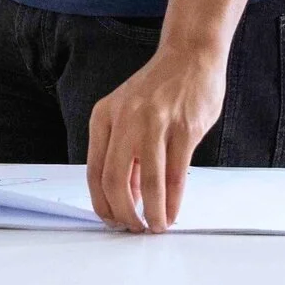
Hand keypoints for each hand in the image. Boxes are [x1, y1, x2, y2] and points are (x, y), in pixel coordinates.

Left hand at [87, 41, 223, 232]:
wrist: (190, 54)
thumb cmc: (159, 89)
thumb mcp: (128, 115)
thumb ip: (125, 153)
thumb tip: (127, 197)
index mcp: (104, 117)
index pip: (94, 172)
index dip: (103, 204)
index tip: (113, 222)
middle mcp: (125, 120)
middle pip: (115, 181)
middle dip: (124, 214)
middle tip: (136, 230)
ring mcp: (155, 123)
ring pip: (148, 183)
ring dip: (152, 213)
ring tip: (157, 226)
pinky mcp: (184, 128)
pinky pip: (175, 175)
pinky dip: (173, 200)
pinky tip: (172, 211)